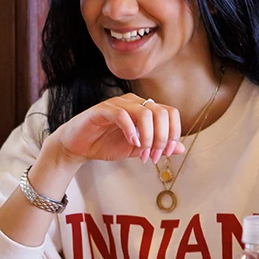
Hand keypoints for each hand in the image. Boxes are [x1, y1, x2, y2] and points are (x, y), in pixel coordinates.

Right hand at [49, 93, 184, 166]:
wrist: (78, 147)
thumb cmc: (104, 144)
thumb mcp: (136, 149)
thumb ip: (157, 147)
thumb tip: (181, 149)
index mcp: (144, 109)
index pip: (170, 113)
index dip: (173, 133)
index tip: (167, 153)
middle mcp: (134, 103)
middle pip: (161, 113)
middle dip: (162, 138)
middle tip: (153, 156)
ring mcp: (118, 104)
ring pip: (145, 112)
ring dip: (149, 137)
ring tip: (142, 153)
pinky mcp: (102, 109)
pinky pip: (123, 114)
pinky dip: (131, 130)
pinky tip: (132, 143)